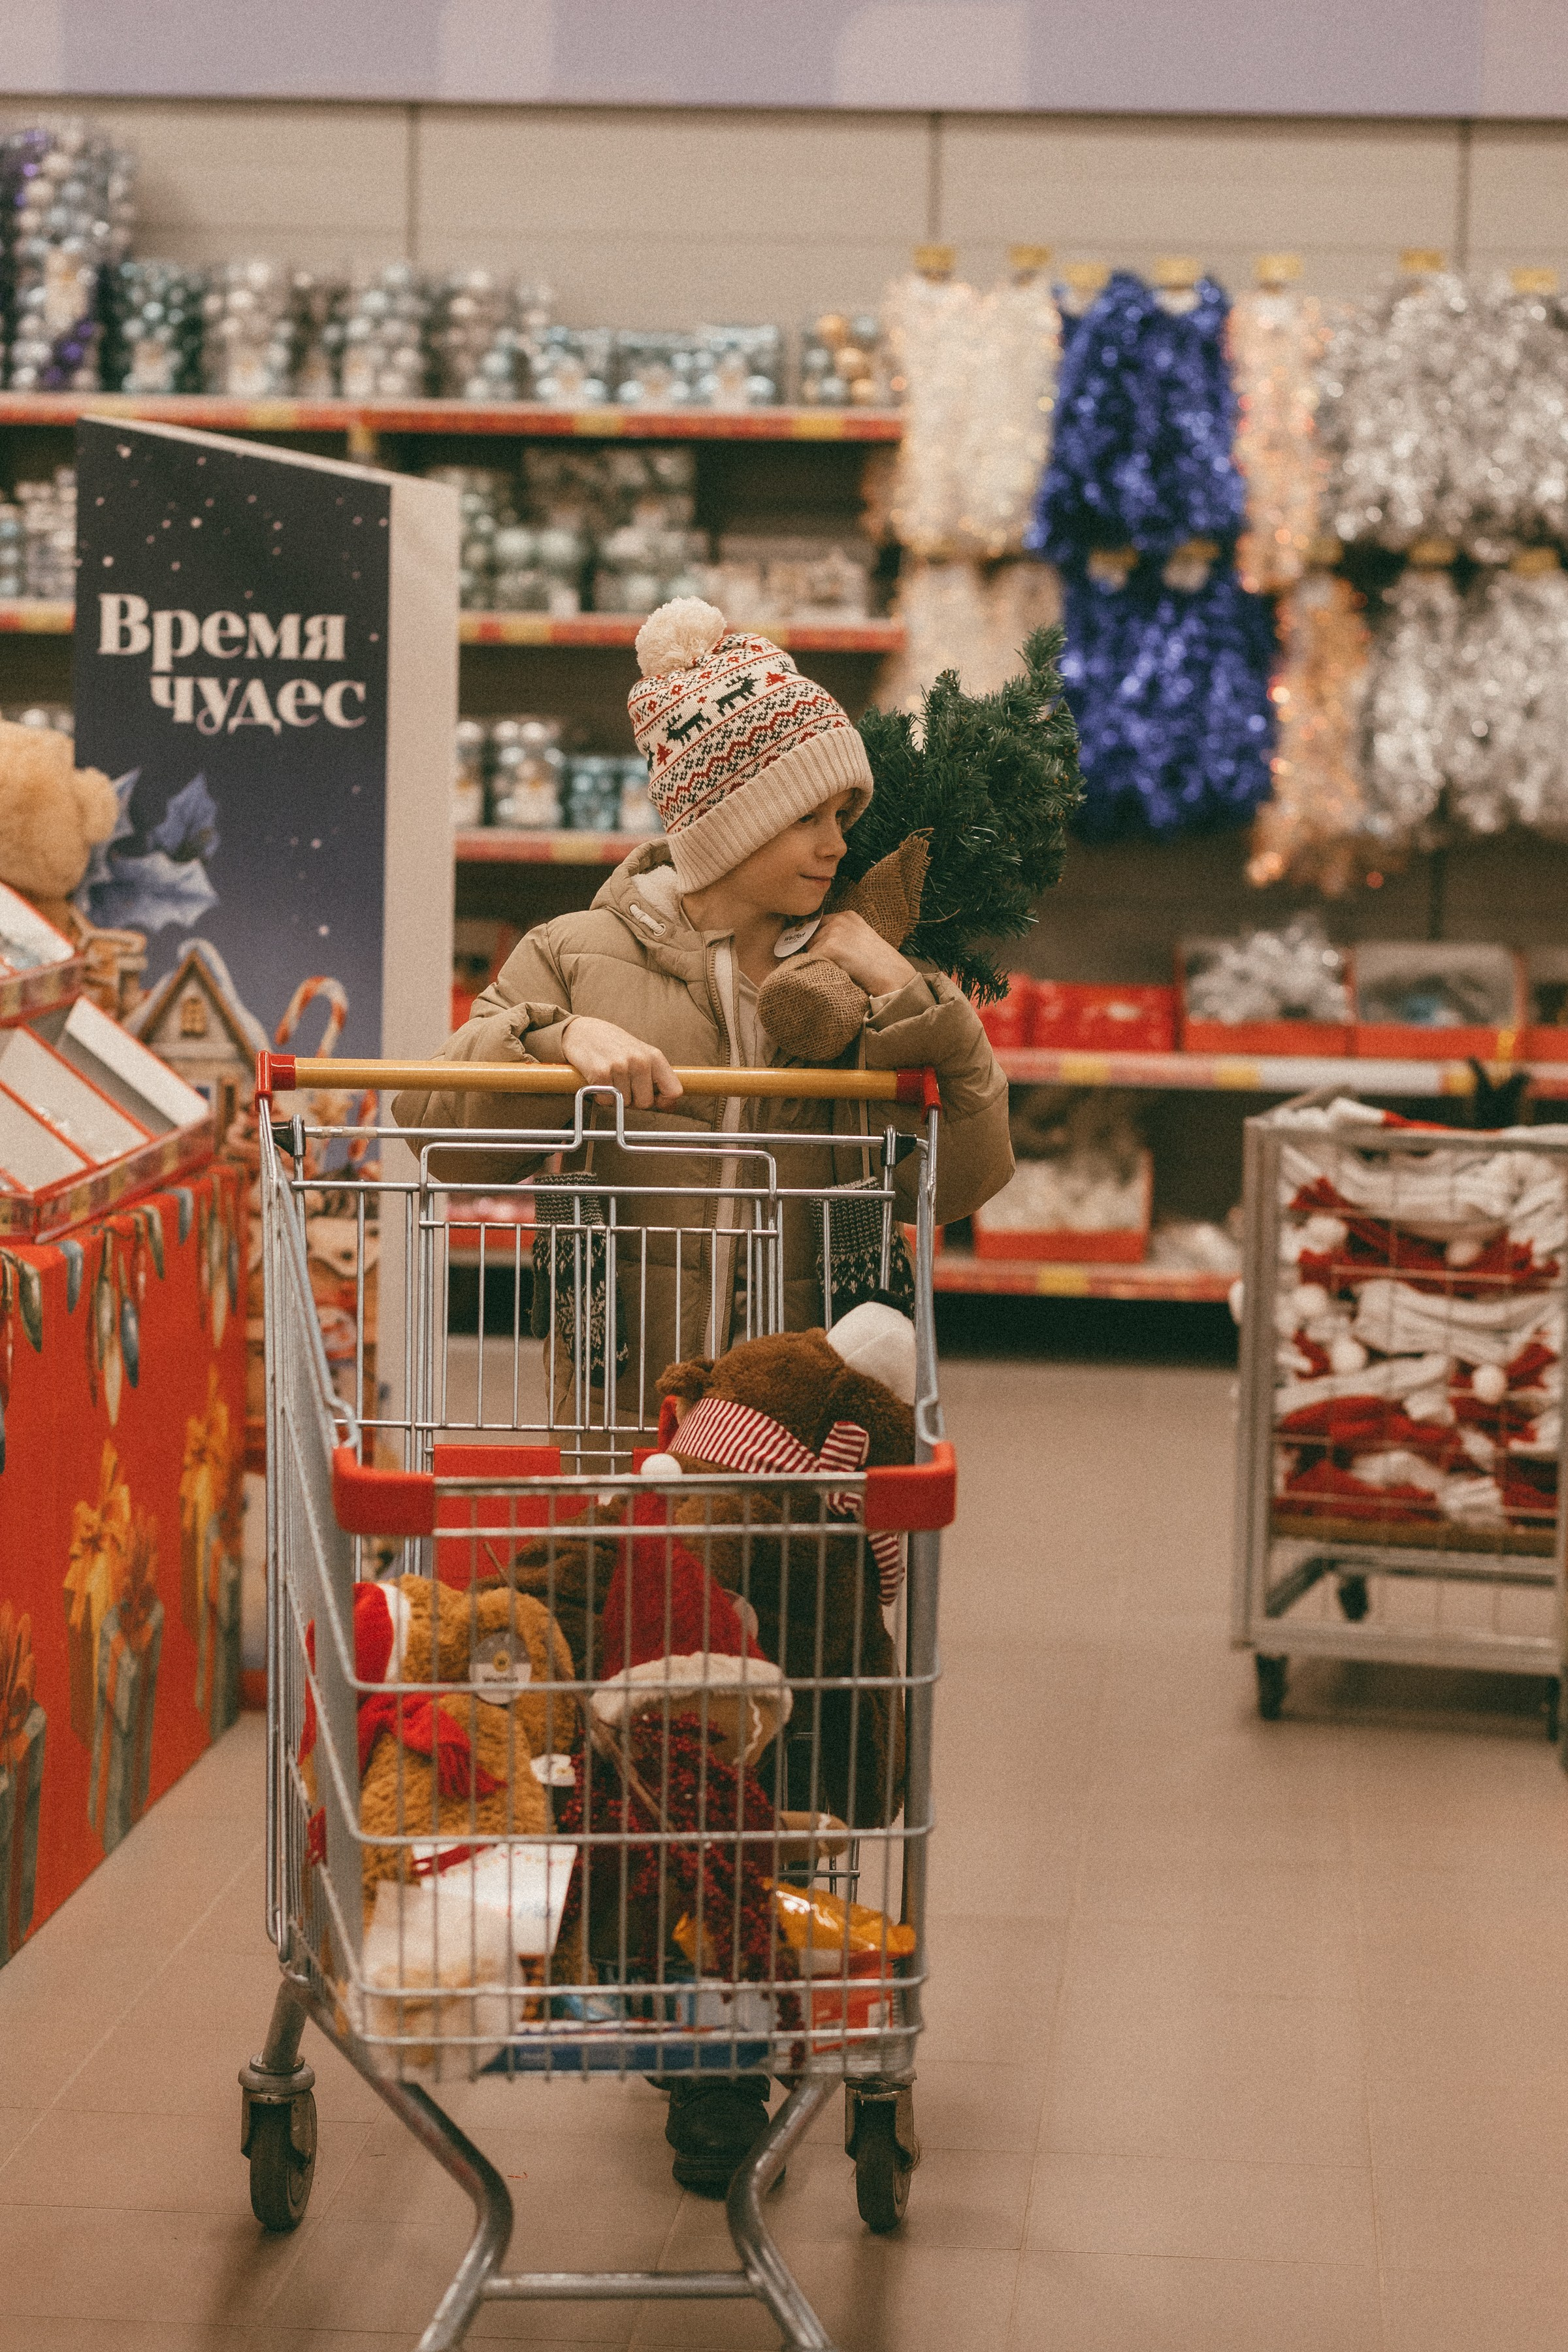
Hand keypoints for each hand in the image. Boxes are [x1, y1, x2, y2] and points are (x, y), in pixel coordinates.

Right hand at [560, 1017, 683, 1109]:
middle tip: (622, 1084)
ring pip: (624, 1103)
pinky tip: (597, 1080)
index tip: (655, 1101)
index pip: (674, 1091)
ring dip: (614, 1096)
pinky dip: (600, 1095)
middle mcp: (640, 1060)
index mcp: (654, 1056)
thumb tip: (670, 1106)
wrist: (580, 1031)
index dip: (665, 1102)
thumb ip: (655, 1076)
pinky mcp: (600, 1073)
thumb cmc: (611, 1044)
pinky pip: (606, 1100)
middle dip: (633, 1100)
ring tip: (609, 1078)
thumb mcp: (639, 1053)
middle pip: (645, 1103)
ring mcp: (620, 1066)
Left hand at [807, 910, 916, 995]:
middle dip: (818, 951)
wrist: (893, 976)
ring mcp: (834, 932)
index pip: (818, 924)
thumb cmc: (879, 964)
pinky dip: (819, 970)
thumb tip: (812, 942)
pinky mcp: (830, 947)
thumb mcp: (860, 939)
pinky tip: (839, 973)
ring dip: (818, 962)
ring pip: (810, 950)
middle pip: (811, 937)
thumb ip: (840, 936)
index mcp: (847, 916)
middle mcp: (839, 920)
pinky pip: (811, 961)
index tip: (828, 954)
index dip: (819, 941)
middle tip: (840, 964)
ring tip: (842, 969)